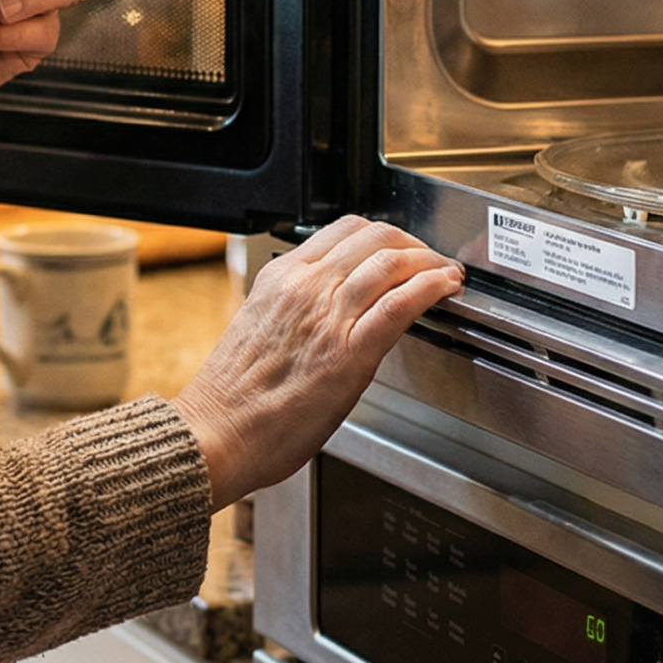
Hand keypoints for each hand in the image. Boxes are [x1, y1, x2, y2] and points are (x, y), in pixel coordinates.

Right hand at [172, 218, 464, 509]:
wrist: (217, 432)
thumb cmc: (233, 398)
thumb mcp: (260, 327)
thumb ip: (294, 308)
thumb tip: (327, 309)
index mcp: (280, 277)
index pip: (343, 230)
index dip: (382, 235)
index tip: (398, 248)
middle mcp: (305, 286)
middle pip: (374, 237)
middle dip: (412, 243)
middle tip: (429, 259)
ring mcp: (328, 316)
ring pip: (390, 262)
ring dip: (429, 261)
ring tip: (445, 273)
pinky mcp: (348, 352)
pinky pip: (400, 303)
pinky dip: (431, 287)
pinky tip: (445, 287)